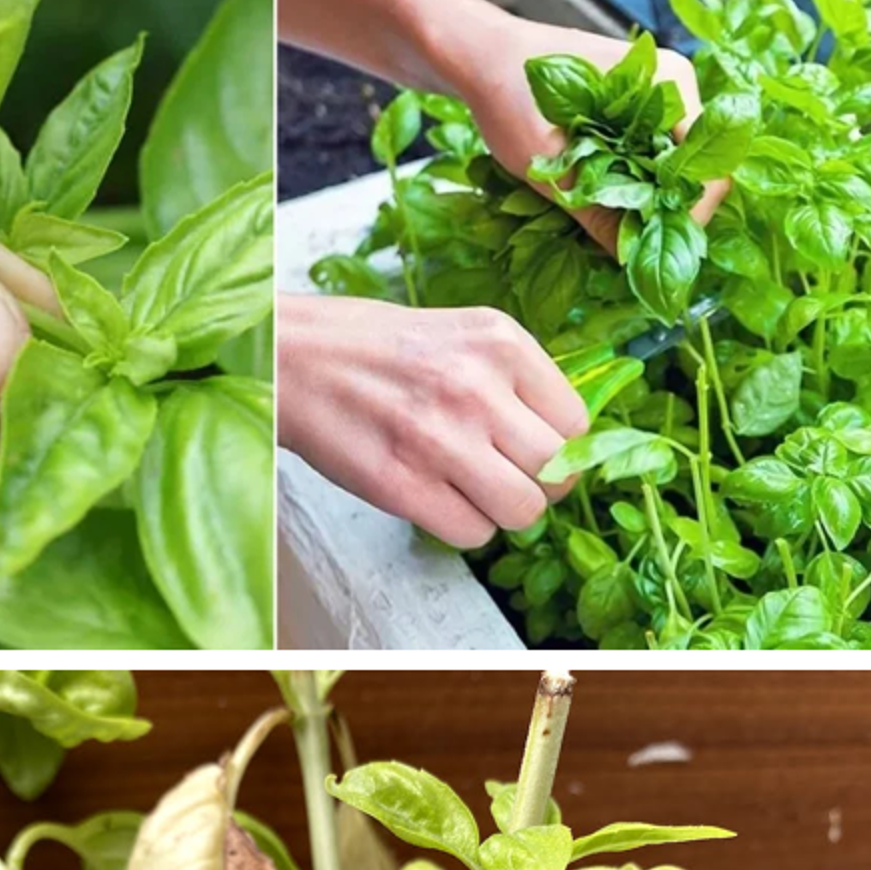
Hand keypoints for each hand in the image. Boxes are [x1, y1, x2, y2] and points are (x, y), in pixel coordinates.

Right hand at [278, 295, 586, 547]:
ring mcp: (440, 440)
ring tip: (471, 489)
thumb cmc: (377, 350)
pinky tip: (437, 497)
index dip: (559, 447)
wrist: (294, 359)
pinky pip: (473, 534)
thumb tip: (564, 442)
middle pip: (557, 473)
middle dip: (538, 486)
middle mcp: (477, 388)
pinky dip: (462, 527)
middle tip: (506, 477)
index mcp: (501, 343)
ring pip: (522, 512)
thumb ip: (515, 380)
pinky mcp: (403, 485)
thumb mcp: (461, 335)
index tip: (532, 450)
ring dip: (502, 512)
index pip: (576, 423)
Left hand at [438, 10, 728, 253]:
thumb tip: (631, 259)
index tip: (652, 247)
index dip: (687, 216)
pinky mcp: (638, 115)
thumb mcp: (548, 163)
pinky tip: (606, 208)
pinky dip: (634, 190)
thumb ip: (595, 210)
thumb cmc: (512, 95)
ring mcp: (658, 101)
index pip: (708, 166)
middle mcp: (673, 89)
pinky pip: (652, 163)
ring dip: (648, 206)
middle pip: (695, 171)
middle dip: (666, 215)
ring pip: (674, 172)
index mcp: (667, 85)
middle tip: (630, 248)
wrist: (487, 58)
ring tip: (615, 231)